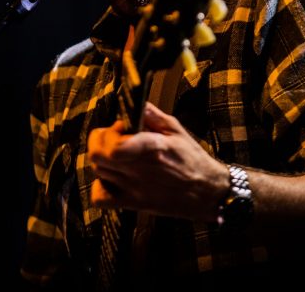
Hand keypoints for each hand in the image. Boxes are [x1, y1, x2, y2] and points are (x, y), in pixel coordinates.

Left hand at [88, 102, 228, 221]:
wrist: (207, 192)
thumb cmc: (192, 160)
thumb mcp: (176, 130)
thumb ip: (151, 115)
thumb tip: (134, 102)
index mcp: (152, 148)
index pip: (114, 145)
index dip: (109, 132)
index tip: (119, 128)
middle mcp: (140, 170)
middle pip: (98, 155)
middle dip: (101, 141)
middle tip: (114, 139)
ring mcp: (134, 189)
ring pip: (98, 171)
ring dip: (104, 160)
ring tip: (120, 157)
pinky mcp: (133, 203)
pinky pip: (100, 198)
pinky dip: (100, 187)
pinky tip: (113, 179)